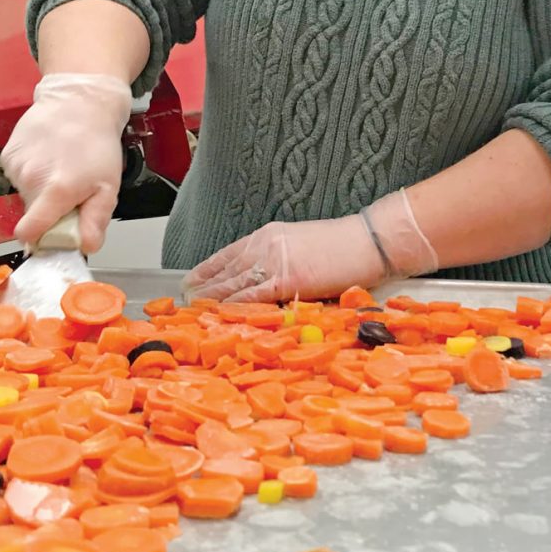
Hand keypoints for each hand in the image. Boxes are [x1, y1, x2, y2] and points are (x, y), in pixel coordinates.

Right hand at [1, 73, 132, 253]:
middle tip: (70, 190)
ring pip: (25, 194)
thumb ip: (96, 219)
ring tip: (60, 167)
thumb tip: (87, 246)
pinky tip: (47, 157)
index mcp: (56, 191)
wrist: (80, 101)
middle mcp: (31, 179)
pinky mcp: (8, 154)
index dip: (39, 239)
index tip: (50, 235)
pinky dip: (31, 172)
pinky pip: (17, 176)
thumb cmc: (97, 141)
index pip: (29, 232)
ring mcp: (16, 165)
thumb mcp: (108, 185)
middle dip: (48, 210)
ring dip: (40, 189)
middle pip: (31, 214)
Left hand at [182, 189, 438, 302]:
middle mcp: (265, 245)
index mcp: (269, 236)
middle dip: (203, 287)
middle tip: (181, 300)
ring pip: (234, 284)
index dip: (207, 269)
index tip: (191, 280)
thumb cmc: (344, 246)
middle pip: (226, 270)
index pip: (229, 254)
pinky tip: (219, 316)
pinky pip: (253, 296)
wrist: (368, 241)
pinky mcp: (287, 279)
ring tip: (192, 311)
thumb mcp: (303, 246)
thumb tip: (265, 280)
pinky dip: (234, 307)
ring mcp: (274, 261)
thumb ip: (281, 261)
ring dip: (211, 299)